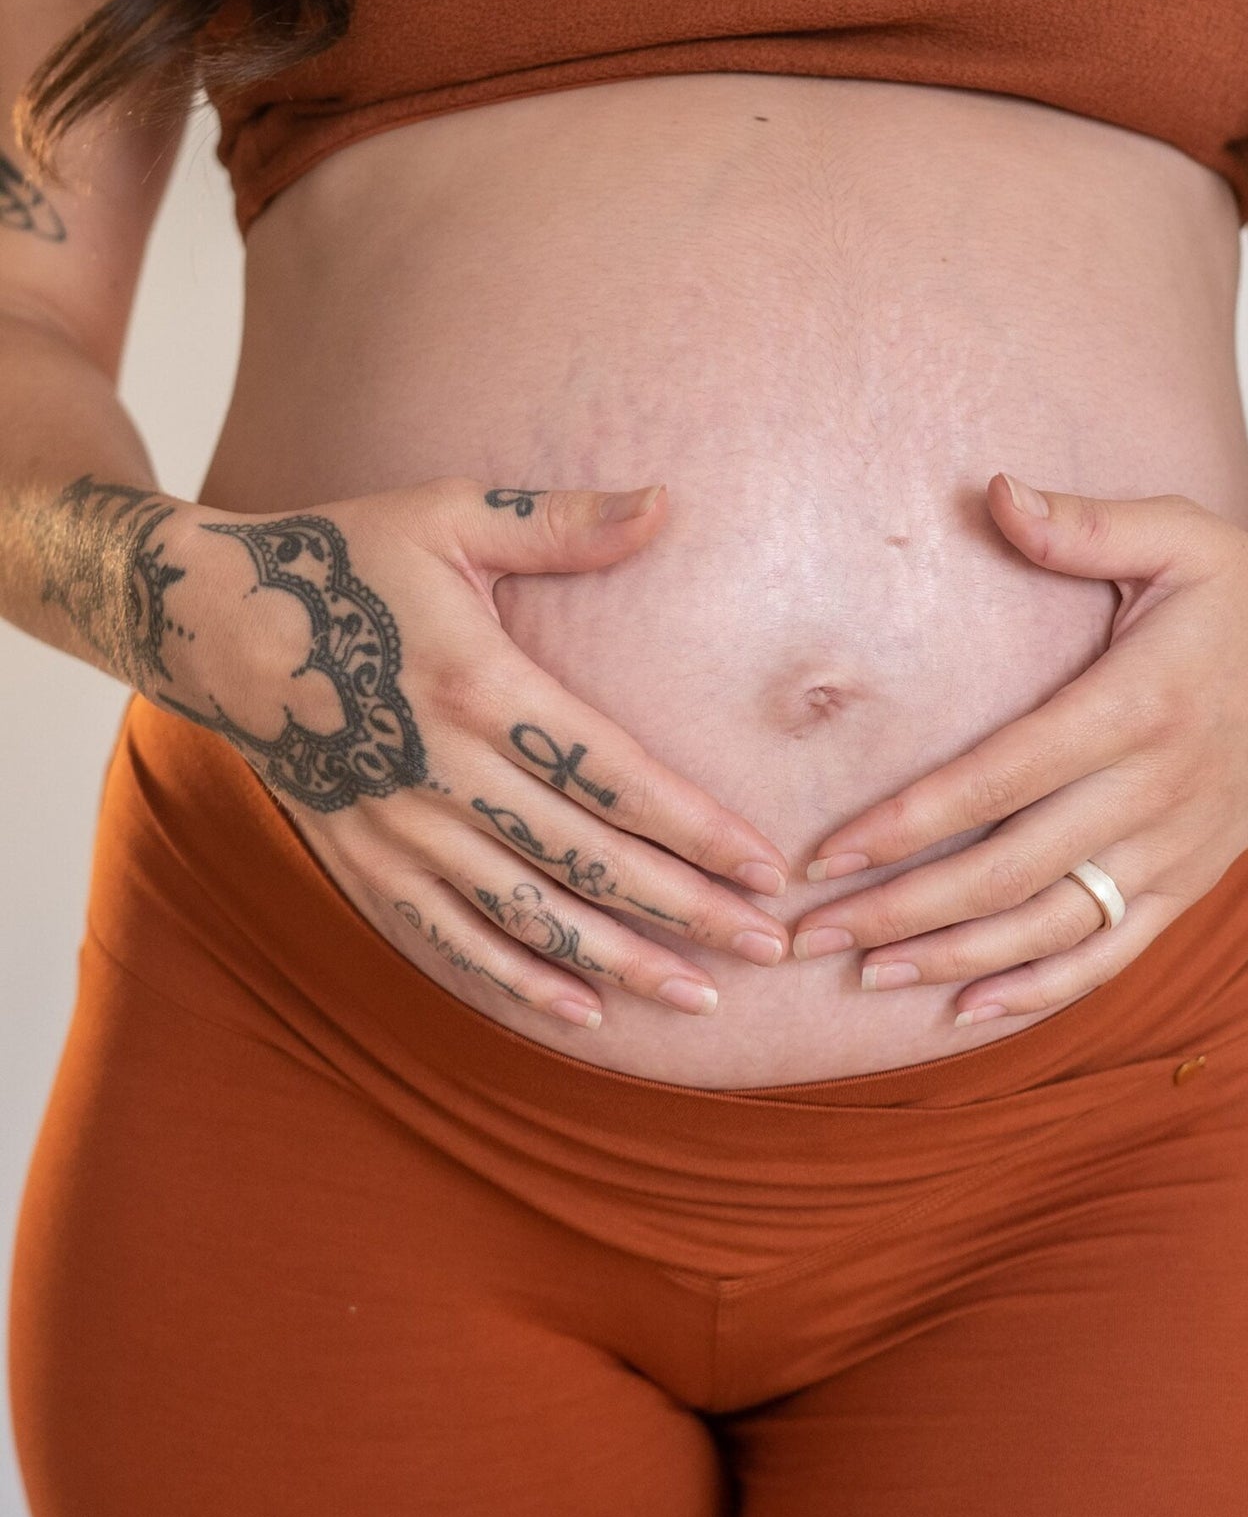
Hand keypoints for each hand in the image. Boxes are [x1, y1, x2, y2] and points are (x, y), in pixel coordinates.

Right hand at [143, 477, 791, 1030]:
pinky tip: (583, 1013)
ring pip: (527, 915)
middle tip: (766, 945)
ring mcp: (399, 828)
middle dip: (686, 909)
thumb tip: (666, 503)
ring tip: (699, 996)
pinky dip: (517, 980)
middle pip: (587, 859)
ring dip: (618, 962)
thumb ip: (561, 522)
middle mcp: (442, 771)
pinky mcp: (363, 862)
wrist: (213, 622)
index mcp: (477, 685)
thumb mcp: (450, 517)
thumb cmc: (348, 558)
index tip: (765, 867)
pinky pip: (448, 940)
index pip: (613, 774)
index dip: (695, 828)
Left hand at [791, 471, 1247, 1025]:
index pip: (1005, 777)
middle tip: (811, 932)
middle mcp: (1155, 792)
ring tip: (867, 974)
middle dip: (904, 908)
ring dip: (955, 959)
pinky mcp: (1189, 882)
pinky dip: (1040, 988)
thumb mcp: (1177, 535)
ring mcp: (1175, 850)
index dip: (913, 821)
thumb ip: (1082, 523)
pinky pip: (1111, 952)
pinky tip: (967, 1009)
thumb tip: (993, 491)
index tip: (830, 851)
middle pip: (1012, 871)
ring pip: (1053, 926)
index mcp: (1137, 706)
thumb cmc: (1245, 593)